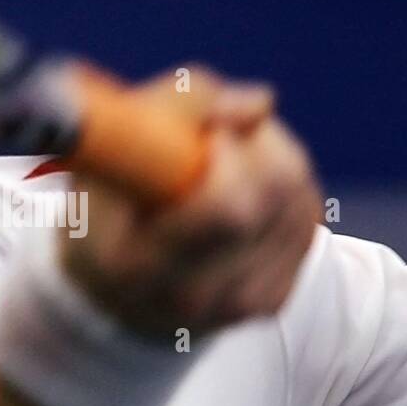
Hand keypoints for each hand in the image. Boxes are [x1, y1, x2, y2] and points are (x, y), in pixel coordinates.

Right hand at [62, 67, 320, 338]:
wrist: (114, 295)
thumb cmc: (104, 209)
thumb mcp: (105, 153)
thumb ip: (175, 107)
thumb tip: (261, 102)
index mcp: (139, 267)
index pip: (226, 207)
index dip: (230, 149)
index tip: (207, 128)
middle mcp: (195, 297)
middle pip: (272, 194)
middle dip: (253, 143)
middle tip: (214, 138)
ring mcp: (241, 303)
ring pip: (294, 196)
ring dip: (267, 159)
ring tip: (218, 167)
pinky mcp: (275, 296)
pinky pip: (302, 215)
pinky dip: (280, 189)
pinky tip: (239, 193)